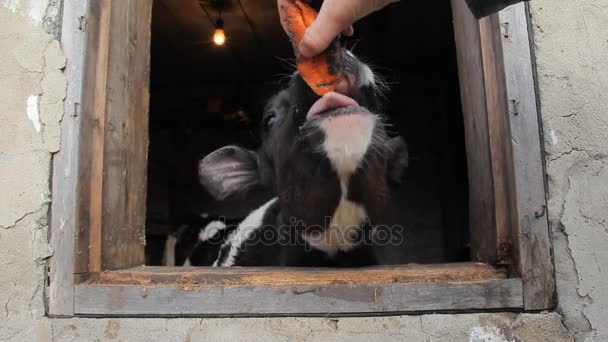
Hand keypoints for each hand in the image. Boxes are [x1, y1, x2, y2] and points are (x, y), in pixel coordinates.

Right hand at [278, 0, 398, 56]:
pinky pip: (335, 1)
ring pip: (319, 2)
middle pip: (302, 1)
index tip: (296, 38)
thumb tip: (306, 51)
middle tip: (313, 43)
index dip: (288, 19)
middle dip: (308, 23)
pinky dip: (338, 14)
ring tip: (330, 39)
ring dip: (324, 22)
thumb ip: (319, 34)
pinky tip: (347, 29)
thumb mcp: (338, 13)